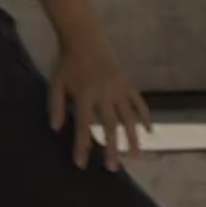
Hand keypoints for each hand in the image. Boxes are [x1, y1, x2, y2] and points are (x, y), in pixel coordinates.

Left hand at [47, 38, 151, 169]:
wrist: (85, 38)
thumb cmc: (68, 63)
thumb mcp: (56, 84)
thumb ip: (56, 106)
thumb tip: (55, 130)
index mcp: (85, 94)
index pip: (84, 125)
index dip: (82, 145)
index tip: (81, 164)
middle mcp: (104, 93)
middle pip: (110, 125)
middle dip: (112, 148)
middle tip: (113, 168)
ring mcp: (119, 88)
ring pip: (128, 117)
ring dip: (133, 138)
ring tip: (136, 157)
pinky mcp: (127, 83)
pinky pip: (139, 102)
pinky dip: (145, 117)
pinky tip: (149, 131)